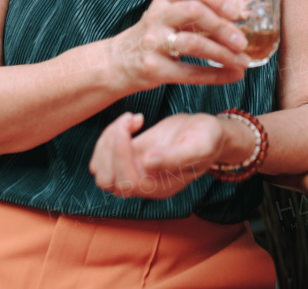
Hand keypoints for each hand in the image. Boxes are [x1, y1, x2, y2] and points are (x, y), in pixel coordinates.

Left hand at [89, 112, 229, 199]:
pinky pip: (103, 156)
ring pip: (100, 170)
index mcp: (160, 187)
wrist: (206, 132)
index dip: (120, 155)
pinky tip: (131, 122)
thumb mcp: (199, 145)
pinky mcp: (127, 156)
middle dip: (110, 146)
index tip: (128, 125)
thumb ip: (176, 157)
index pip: (127, 182)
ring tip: (129, 120)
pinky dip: (108, 136)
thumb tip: (148, 163)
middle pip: (107, 179)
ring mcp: (133, 170)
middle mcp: (143, 183)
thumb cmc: (207, 139)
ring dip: (106, 141)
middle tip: (129, 120)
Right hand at [112, 0, 250, 92]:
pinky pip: (190, 73)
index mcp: (163, 0)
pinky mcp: (154, 69)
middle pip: (193, 11)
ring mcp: (153, 43)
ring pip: (192, 43)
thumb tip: (244, 8)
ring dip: (223, 53)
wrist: (117, 63)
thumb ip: (200, 10)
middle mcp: (157, 17)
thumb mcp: (169, 16)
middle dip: (223, 26)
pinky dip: (216, 75)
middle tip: (242, 41)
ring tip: (243, 61)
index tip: (235, 10)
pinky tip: (233, 75)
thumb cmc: (154, 36)